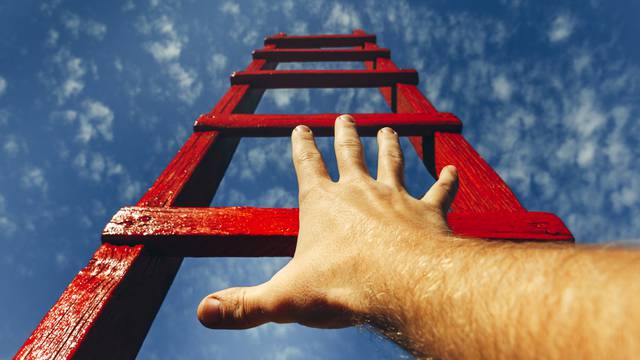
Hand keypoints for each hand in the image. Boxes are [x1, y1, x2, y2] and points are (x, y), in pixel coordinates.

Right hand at [197, 114, 458, 329]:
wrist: (402, 285)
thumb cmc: (341, 287)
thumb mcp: (283, 298)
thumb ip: (244, 305)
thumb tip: (204, 313)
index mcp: (322, 204)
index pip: (307, 166)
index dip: (303, 147)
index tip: (300, 129)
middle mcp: (359, 191)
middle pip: (351, 154)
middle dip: (346, 135)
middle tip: (346, 117)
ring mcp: (396, 198)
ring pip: (393, 162)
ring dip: (390, 146)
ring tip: (389, 130)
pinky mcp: (429, 213)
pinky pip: (440, 192)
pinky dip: (447, 181)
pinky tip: (451, 168)